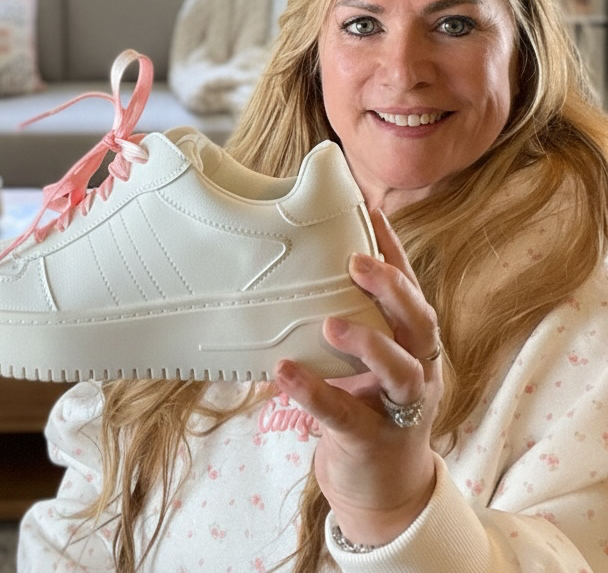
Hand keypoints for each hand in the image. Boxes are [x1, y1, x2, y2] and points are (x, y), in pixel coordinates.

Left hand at [275, 209, 442, 548]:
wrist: (384, 493)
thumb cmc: (367, 407)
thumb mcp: (366, 358)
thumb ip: (349, 317)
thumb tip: (305, 262)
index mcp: (415, 345)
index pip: (412, 289)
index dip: (395, 251)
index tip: (373, 210)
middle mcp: (418, 372)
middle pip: (420, 323)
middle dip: (392, 288)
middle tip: (356, 261)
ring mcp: (400, 410)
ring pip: (400, 371)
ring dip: (368, 342)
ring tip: (330, 323)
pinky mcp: (372, 442)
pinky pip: (344, 416)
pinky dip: (313, 393)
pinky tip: (283, 373)